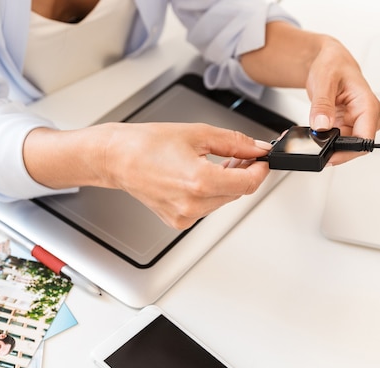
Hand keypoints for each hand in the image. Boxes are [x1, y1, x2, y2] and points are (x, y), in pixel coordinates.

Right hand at [97, 122, 270, 229]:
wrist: (117, 158)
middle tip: (241, 154)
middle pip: (238, 193)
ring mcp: (185, 216)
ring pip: (224, 200)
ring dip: (227, 183)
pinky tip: (200, 176)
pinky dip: (211, 192)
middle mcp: (193, 204)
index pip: (248, 183)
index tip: (262, 160)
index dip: (260, 170)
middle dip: (244, 173)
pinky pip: (207, 207)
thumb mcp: (199, 134)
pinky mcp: (179, 221)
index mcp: (200, 182)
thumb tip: (258, 149)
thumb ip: (235, 142)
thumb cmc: (147, 144)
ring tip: (216, 162)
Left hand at [305, 36, 379, 165]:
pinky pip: (336, 140)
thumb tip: (321, 126)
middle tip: (313, 145)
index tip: (329, 155)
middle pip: (354, 147)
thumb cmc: (333, 64)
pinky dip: (323, 140)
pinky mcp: (346, 126)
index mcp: (367, 105)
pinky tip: (311, 135)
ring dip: (326, 146)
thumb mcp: (324, 80)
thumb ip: (322, 105)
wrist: (330, 60)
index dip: (347, 152)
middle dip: (333, 150)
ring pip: (343, 146)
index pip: (365, 139)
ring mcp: (356, 123)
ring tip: (309, 137)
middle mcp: (366, 116)